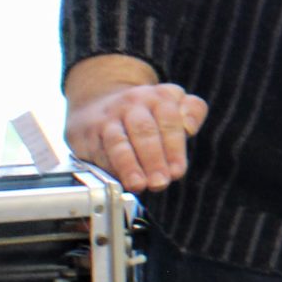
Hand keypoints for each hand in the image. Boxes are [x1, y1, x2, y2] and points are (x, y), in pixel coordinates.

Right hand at [63, 56, 206, 192]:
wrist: (98, 101)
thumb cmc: (146, 111)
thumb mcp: (174, 103)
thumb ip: (192, 112)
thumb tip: (190, 127)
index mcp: (160, 96)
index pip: (171, 121)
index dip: (175, 149)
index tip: (177, 171)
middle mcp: (133, 103)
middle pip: (145, 131)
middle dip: (154, 159)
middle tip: (160, 182)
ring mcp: (109, 117)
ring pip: (118, 141)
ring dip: (129, 165)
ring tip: (139, 184)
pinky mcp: (88, 132)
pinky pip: (99, 151)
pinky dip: (109, 167)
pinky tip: (118, 180)